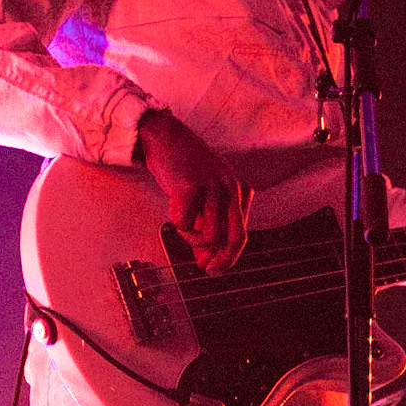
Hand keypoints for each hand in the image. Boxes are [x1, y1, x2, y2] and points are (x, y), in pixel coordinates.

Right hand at [136, 110, 250, 274]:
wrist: (163, 136)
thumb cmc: (183, 167)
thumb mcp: (204, 196)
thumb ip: (208, 224)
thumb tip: (206, 258)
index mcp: (239, 190)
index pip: (241, 233)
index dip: (229, 257)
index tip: (215, 268)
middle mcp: (231, 188)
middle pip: (235, 238)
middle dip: (221, 260)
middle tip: (206, 269)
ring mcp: (213, 187)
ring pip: (209, 235)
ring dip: (192, 240)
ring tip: (183, 227)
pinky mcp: (192, 186)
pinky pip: (185, 223)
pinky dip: (177, 224)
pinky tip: (173, 211)